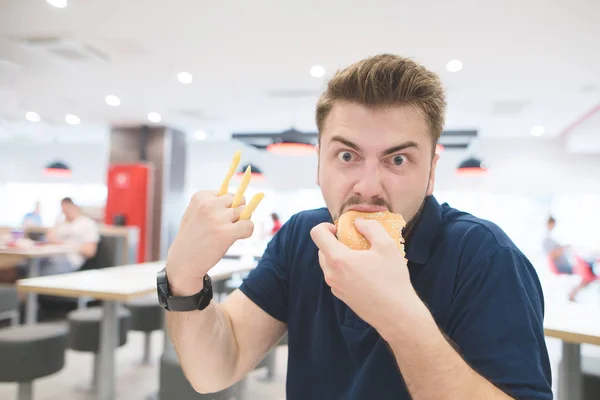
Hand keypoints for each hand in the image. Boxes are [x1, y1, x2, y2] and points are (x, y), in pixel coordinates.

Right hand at [166, 191, 253, 294]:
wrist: (183, 261)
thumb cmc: (192, 238)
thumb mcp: (195, 214)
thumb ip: (213, 204)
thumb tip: (242, 200)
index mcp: (201, 196)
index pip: (227, 194)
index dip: (228, 207)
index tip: (219, 218)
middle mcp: (209, 204)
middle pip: (239, 200)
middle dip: (237, 212)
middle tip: (228, 225)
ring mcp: (218, 218)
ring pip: (245, 212)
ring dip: (241, 223)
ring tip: (230, 233)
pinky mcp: (226, 232)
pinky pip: (249, 225)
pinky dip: (247, 232)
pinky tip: (237, 238)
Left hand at [310, 218, 421, 333]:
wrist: (396, 314)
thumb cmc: (391, 279)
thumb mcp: (386, 246)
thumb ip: (370, 228)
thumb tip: (358, 222)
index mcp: (338, 259)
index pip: (317, 234)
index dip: (326, 226)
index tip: (341, 229)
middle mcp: (331, 273)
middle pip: (321, 249)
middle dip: (334, 241)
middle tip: (355, 242)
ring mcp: (334, 287)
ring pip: (328, 263)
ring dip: (339, 255)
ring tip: (361, 257)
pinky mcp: (340, 296)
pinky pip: (335, 276)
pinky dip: (344, 269)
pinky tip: (364, 273)